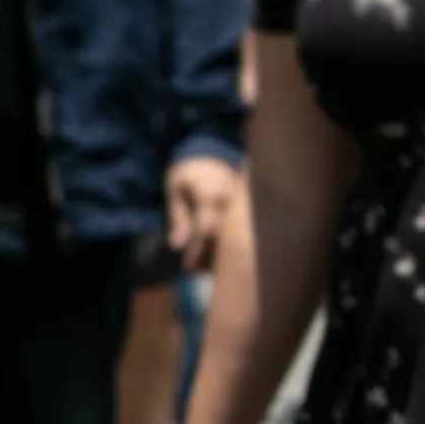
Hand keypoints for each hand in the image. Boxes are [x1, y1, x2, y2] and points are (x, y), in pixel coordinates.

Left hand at [165, 156, 236, 272]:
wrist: (210, 151)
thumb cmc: (189, 173)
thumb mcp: (175, 191)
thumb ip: (178, 217)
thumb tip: (176, 246)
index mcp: (212, 195)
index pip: (207, 229)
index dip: (198, 250)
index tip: (187, 267)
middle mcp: (233, 201)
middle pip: (226, 237)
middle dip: (211, 259)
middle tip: (196, 273)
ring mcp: (244, 204)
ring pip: (235, 236)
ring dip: (222, 255)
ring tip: (205, 269)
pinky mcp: (249, 208)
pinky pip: (240, 230)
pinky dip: (229, 244)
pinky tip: (218, 256)